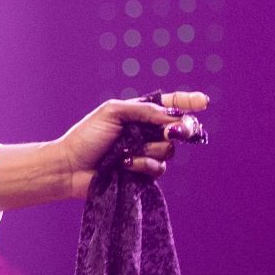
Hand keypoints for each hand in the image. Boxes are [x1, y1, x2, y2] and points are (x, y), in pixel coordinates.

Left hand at [54, 90, 210, 197]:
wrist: (71, 167)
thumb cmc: (87, 137)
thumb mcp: (112, 113)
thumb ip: (143, 111)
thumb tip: (172, 117)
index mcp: (138, 113)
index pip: (168, 105)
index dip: (187, 102)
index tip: (203, 102)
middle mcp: (145, 132)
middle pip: (178, 128)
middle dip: (180, 128)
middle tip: (172, 131)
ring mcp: (145, 152)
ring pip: (169, 149)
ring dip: (150, 149)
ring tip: (127, 151)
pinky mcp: (143, 172)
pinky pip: (159, 168)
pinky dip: (143, 165)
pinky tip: (125, 165)